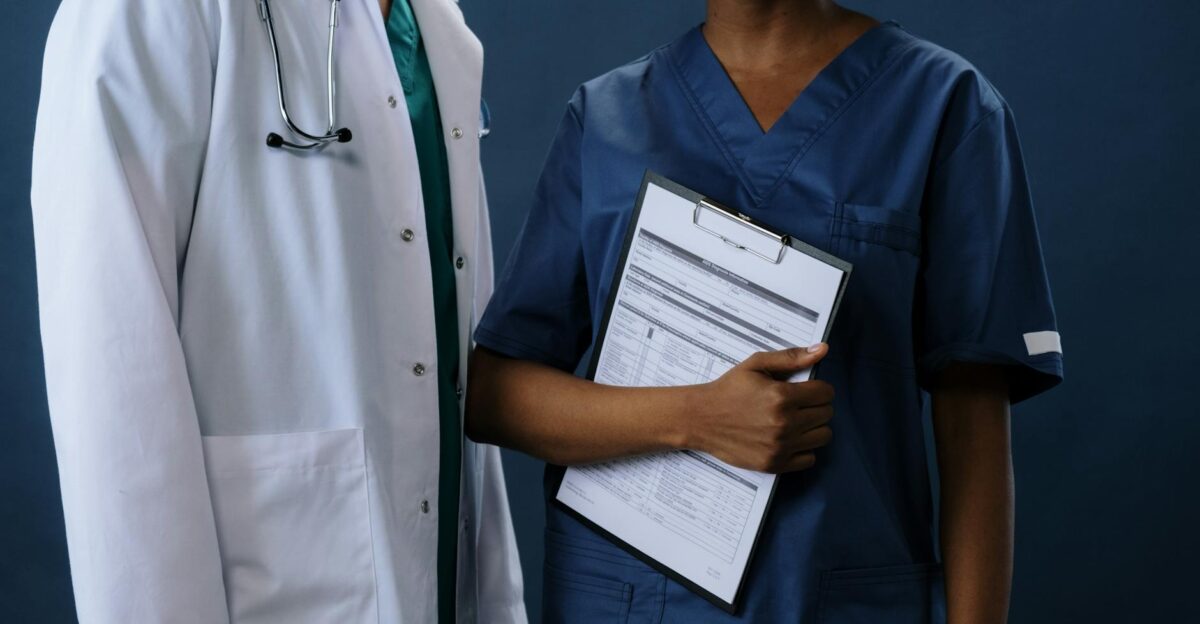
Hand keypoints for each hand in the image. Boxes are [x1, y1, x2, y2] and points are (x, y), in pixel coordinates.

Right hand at [686, 345, 834, 472]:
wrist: (701, 418)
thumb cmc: (728, 389)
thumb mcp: (756, 365)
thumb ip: (791, 357)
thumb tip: (823, 350)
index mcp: (782, 396)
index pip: (826, 393)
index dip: (819, 388)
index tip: (807, 390)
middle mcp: (784, 423)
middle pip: (826, 414)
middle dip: (816, 406)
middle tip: (799, 404)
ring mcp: (780, 446)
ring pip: (823, 436)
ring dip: (814, 427)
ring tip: (795, 420)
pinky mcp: (774, 464)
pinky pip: (810, 459)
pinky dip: (804, 449)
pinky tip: (789, 438)